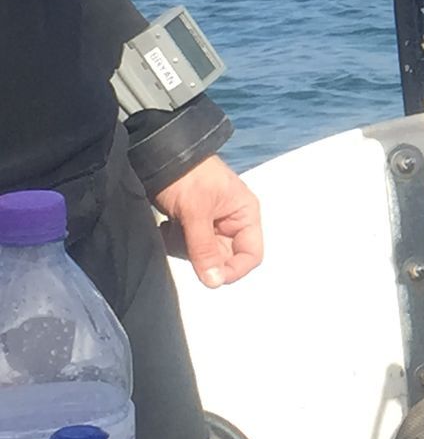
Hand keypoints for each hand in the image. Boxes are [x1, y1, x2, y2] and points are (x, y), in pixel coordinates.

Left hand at [152, 155, 262, 287]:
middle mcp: (232, 221)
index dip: (234, 269)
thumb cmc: (187, 176)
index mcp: (245, 214)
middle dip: (201, 255)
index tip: (210, 277)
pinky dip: (174, 242)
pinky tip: (167, 225)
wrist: (159, 155)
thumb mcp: (196, 212)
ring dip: (184, 248)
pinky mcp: (192, 224)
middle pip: (224, 257)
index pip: (251, 254)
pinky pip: (187, 246)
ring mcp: (211, 224)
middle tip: (183, 240)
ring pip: (203, 254)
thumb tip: (215, 283)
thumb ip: (205, 249)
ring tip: (172, 227)